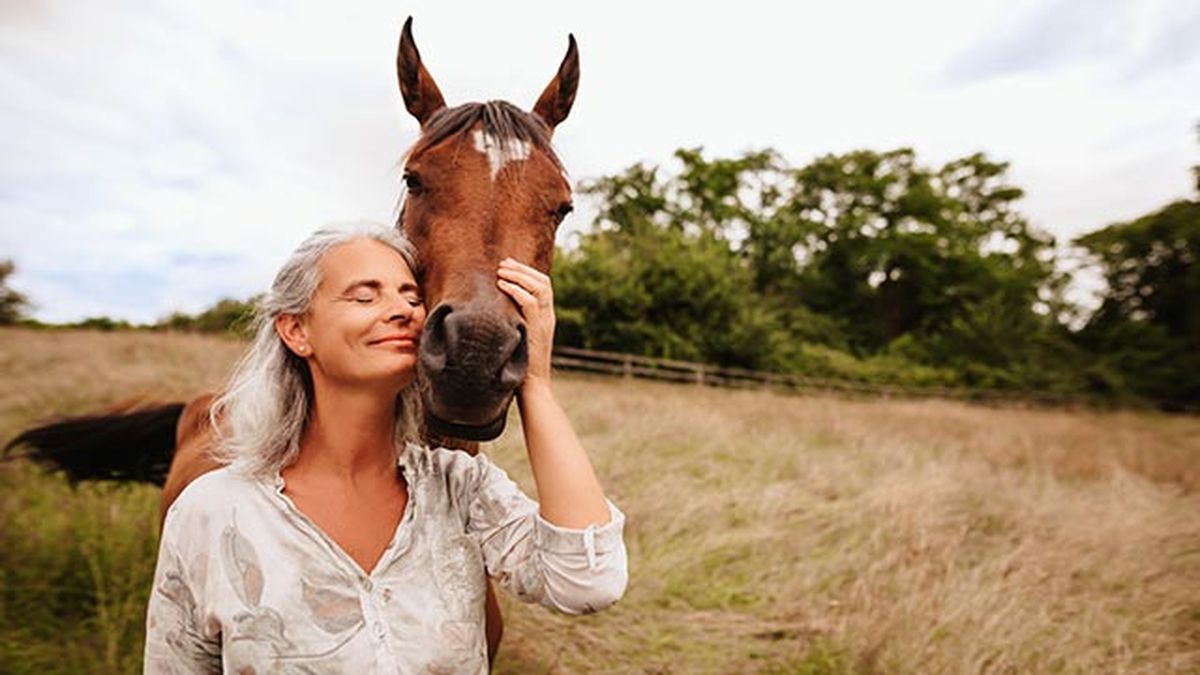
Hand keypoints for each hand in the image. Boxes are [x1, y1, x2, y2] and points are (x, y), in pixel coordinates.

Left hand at [496, 258, 554, 389]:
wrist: (533, 386)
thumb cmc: (521, 366)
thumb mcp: (519, 338)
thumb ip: (515, 323)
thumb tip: (497, 312)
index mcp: (545, 317)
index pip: (543, 285)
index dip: (526, 272)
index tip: (508, 266)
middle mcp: (548, 316)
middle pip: (543, 281)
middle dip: (522, 268)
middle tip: (503, 263)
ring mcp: (544, 322)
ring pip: (539, 287)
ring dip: (519, 275)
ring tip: (500, 271)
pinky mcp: (537, 329)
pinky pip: (529, 301)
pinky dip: (516, 289)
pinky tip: (501, 285)